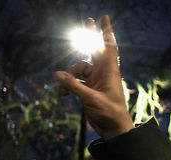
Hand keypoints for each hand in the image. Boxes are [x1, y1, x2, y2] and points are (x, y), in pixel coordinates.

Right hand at [54, 15, 133, 139]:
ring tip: (62, 91)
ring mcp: (95, 81)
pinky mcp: (88, 90)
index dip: (106, 33)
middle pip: (95, 50)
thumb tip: (57, 75)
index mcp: (110, 72)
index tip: (104, 18)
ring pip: (78, 69)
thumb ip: (74, 86)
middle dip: (91, 36)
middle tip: (89, 20)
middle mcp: (103, 74)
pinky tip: (62, 95)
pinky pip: (74, 82)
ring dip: (68, 77)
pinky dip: (67, 86)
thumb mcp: (91, 99)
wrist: (113, 130)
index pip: (108, 47)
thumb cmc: (110, 114)